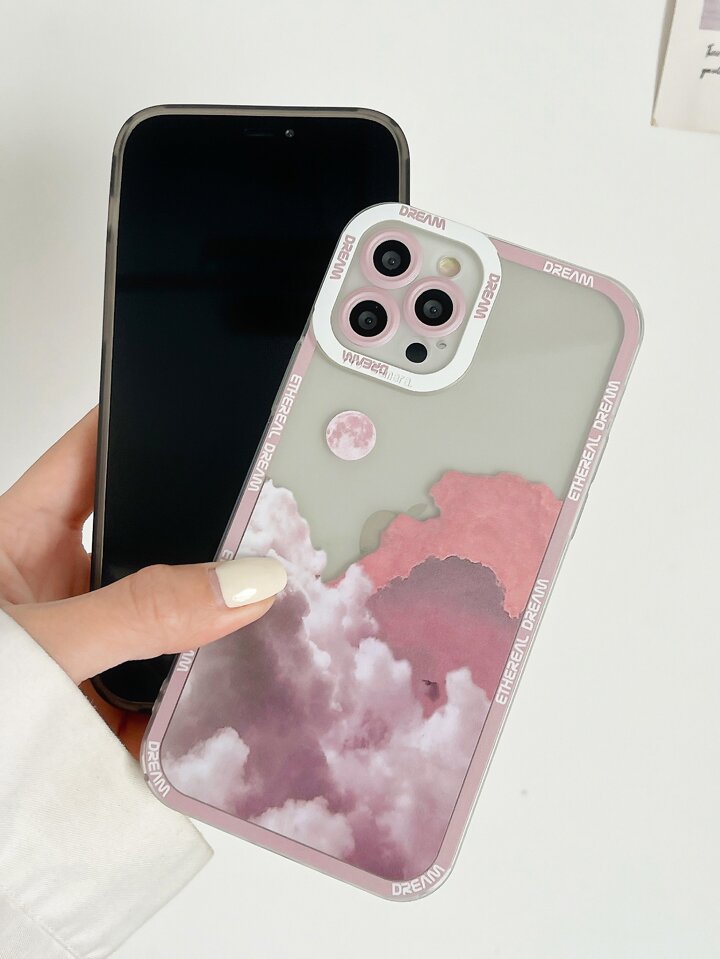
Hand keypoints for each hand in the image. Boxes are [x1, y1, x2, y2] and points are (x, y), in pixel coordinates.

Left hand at [0, 408, 285, 756]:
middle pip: (144, 540)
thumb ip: (140, 614)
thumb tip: (244, 583)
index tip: (214, 412)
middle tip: (263, 538)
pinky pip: (161, 692)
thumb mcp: (40, 648)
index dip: (145, 426)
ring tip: (261, 620)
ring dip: (199, 632)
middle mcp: (50, 586)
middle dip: (198, 544)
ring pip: (159, 619)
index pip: (90, 455)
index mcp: (17, 539)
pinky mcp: (101, 708)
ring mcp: (80, 647)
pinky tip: (234, 698)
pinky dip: (193, 703)